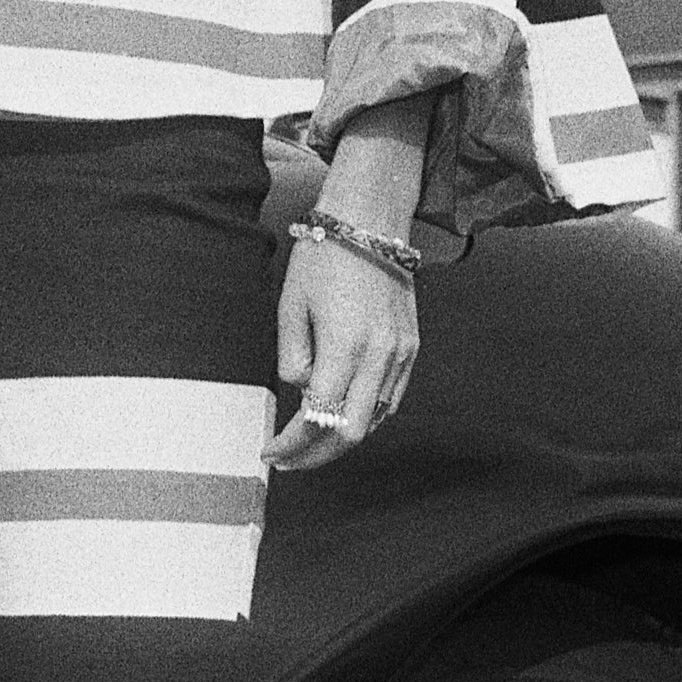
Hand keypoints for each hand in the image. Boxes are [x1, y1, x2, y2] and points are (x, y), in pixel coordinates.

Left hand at [267, 228, 419, 471]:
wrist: (369, 221)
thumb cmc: (323, 257)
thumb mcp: (290, 305)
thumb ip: (293, 356)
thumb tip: (302, 390)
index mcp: (345, 346)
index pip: (316, 417)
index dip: (291, 443)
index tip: (270, 452)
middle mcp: (379, 355)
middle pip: (350, 433)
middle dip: (316, 455)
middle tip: (288, 460)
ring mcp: (400, 353)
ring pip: (374, 419)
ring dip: (340, 437)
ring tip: (309, 441)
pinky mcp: (411, 346)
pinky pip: (391, 397)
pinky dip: (365, 414)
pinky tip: (341, 415)